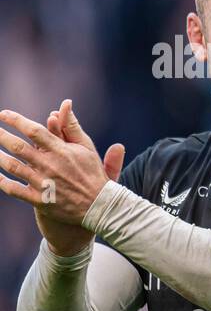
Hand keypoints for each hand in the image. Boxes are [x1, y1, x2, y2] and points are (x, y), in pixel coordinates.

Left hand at [0, 101, 124, 243]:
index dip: (16, 120)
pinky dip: (2, 182)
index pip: (34, 130)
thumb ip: (72, 126)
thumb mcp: (87, 148)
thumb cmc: (93, 174)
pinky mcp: (40, 200)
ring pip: (12, 167)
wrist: (100, 206)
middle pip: (18, 147)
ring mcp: (43, 183)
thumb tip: (65, 104)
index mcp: (61, 151)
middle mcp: (50, 166)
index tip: (4, 115)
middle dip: (1, 136)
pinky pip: (14, 190)